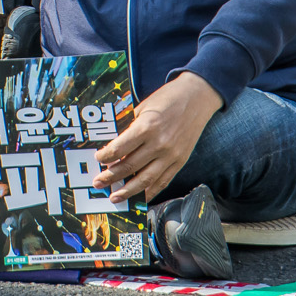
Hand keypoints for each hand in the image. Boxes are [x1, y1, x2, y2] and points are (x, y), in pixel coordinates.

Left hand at [94, 72, 222, 202]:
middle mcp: (159, 144)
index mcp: (147, 127)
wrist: (197, 98)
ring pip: (146, 180)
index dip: (106, 157)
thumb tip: (110, 142)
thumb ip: (128, 125)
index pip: (120, 148)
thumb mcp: (142, 107)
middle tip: (98, 182)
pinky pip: (163, 181)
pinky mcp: (180, 162)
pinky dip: (150, 192)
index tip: (98, 159)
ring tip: (115, 197)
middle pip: (130, 166)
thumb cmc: (166, 99)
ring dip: (128, 191)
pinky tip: (139, 197)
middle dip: (111, 177)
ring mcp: (172, 156)